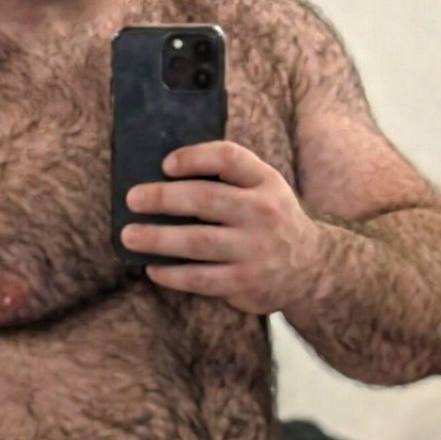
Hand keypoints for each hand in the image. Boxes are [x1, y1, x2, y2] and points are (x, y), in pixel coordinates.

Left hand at [121, 140, 321, 313]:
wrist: (311, 267)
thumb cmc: (271, 220)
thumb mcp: (265, 189)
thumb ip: (229, 178)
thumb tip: (164, 175)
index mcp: (265, 181)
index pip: (229, 158)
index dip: (194, 157)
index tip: (165, 164)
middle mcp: (262, 212)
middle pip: (205, 199)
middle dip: (163, 198)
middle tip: (132, 199)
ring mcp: (254, 249)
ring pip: (197, 242)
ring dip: (157, 238)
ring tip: (129, 236)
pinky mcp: (244, 282)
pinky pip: (200, 278)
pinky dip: (172, 274)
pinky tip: (152, 269)